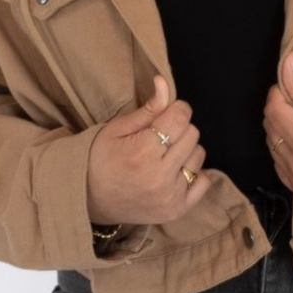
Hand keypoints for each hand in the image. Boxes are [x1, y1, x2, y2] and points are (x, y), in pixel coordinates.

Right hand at [87, 75, 210, 225]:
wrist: (89, 200)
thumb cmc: (100, 159)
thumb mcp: (117, 129)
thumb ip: (148, 108)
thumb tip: (164, 81)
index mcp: (143, 152)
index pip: (181, 116)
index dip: (174, 110)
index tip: (164, 115)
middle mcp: (160, 176)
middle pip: (192, 133)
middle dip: (178, 129)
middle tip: (159, 137)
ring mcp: (170, 196)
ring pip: (199, 155)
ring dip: (185, 151)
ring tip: (163, 156)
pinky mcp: (176, 210)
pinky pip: (203, 182)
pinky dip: (193, 174)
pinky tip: (174, 172)